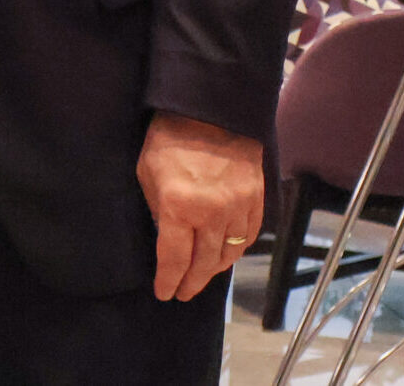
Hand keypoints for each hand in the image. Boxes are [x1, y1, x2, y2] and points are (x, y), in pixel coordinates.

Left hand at [137, 111, 263, 300]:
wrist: (210, 109)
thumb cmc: (169, 137)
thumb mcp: (147, 172)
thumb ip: (157, 209)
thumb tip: (166, 236)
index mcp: (179, 206)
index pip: (174, 259)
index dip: (168, 280)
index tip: (164, 293)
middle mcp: (211, 214)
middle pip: (203, 264)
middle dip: (190, 282)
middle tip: (182, 293)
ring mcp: (237, 209)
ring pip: (227, 256)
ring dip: (213, 271)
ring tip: (200, 277)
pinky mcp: (256, 201)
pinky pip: (247, 238)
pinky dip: (235, 252)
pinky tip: (224, 256)